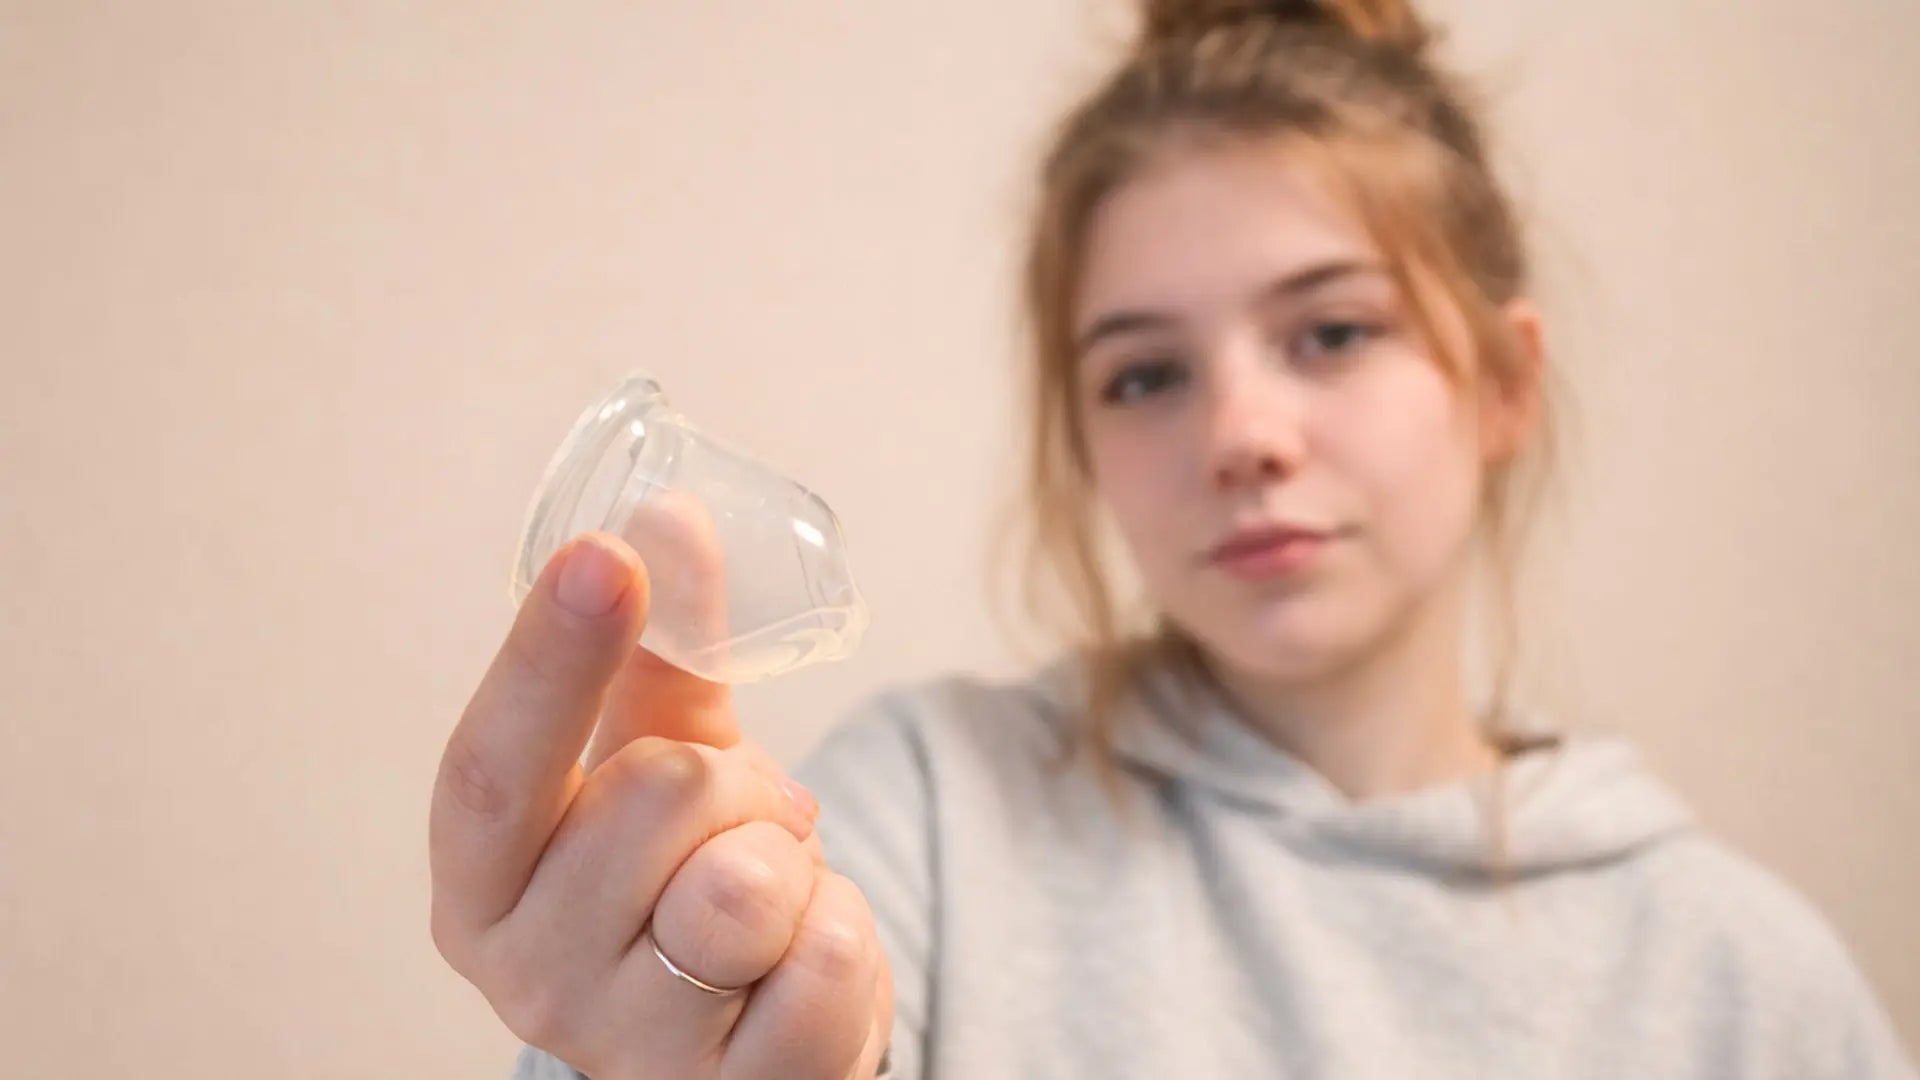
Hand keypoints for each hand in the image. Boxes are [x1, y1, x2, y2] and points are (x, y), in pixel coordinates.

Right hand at [429, 532, 893, 1079]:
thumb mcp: (659, 764)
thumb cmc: (688, 885)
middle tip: (739, 825)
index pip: (490, 767)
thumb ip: (660, 651)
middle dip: (732, 782)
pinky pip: (826, 960)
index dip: (547, 660)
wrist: (757, 1040)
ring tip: (769, 894)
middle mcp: (528, 978)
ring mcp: (628, 1051)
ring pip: (746, 887)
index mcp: (482, 882)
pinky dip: (842, 933)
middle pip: (655, 798)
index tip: (603, 558)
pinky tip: (802, 958)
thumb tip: (666, 511)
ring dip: (789, 861)